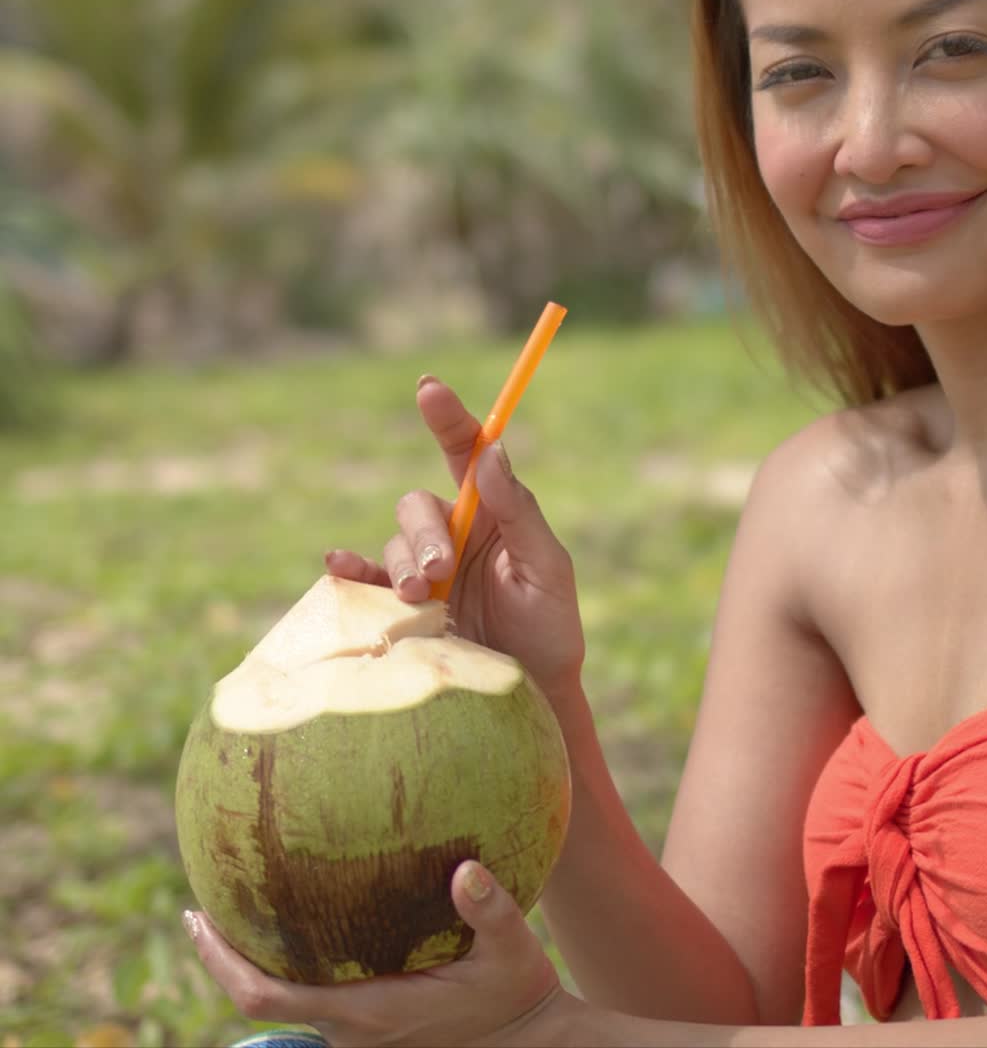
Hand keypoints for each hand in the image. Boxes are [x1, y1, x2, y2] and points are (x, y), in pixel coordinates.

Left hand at [185, 861, 576, 1047]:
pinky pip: (311, 1001)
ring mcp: (358, 1037)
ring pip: (285, 1005)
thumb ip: (490, 911)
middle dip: (224, 958)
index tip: (198, 918)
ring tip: (237, 912)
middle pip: (260, 1002)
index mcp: (370, 1011)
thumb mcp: (513, 949)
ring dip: (253, 966)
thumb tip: (465, 871)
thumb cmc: (518, 993)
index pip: (268, 996)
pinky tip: (296, 931)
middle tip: (200, 906)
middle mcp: (351, 1031)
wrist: (530, 1044)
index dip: (224, 963)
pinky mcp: (371, 1032)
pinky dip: (287, 972)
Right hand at [325, 376, 583, 701]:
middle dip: (424, 534)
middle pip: (418, 506)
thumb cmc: (549, 629)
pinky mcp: (399, 609)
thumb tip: (491, 452)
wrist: (530, 696)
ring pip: (393, 544)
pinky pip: (365, 581)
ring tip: (420, 599)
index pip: (466, 453)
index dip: (447, 418)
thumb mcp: (547, 568)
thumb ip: (518, 511)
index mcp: (493, 514)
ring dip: (402, 564)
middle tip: (440, 571)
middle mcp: (453, 534)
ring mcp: (423, 572)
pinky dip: (349, 570)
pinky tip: (340, 566)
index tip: (429, 388)